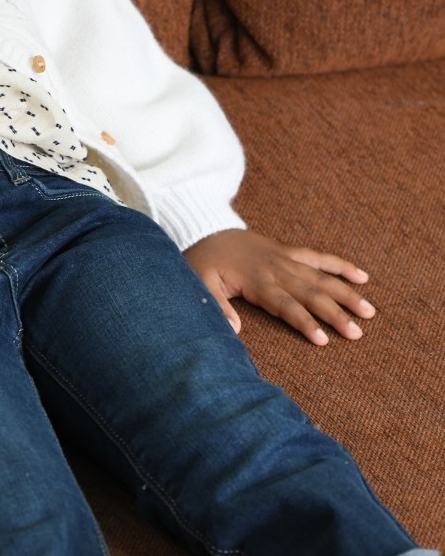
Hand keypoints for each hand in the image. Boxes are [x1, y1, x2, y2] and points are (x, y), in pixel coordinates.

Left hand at [183, 229, 375, 345]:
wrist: (204, 228)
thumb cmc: (202, 260)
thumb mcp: (200, 282)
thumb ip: (216, 306)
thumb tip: (234, 330)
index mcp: (256, 281)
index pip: (285, 306)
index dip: (304, 322)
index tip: (323, 340)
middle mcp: (276, 270)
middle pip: (310, 294)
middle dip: (334, 313)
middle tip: (356, 333)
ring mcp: (284, 258)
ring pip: (320, 277)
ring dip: (345, 293)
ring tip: (369, 311)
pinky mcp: (288, 250)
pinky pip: (317, 256)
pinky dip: (339, 265)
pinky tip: (362, 276)